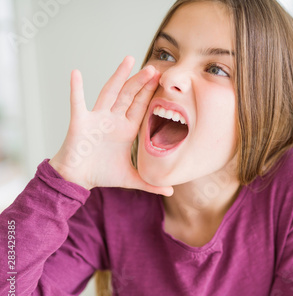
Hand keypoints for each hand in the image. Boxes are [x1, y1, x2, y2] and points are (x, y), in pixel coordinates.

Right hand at [49, 56, 173, 196]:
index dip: (151, 94)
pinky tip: (75, 73)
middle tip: (155, 67)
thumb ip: (151, 184)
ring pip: (110, 92)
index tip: (162, 80)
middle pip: (129, 95)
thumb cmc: (102, 174)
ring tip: (128, 60)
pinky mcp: (80, 121)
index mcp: (126, 129)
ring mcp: (97, 118)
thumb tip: (171, 191)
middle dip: (141, 81)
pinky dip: (76, 88)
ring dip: (118, 76)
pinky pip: (77, 102)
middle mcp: (113, 119)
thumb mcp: (131, 178)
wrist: (78, 179)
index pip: (141, 107)